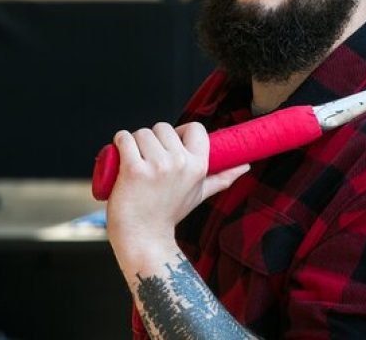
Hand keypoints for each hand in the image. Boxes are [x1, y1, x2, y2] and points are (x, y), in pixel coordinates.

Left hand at [106, 121, 248, 259]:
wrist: (144, 238)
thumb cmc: (170, 213)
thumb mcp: (200, 193)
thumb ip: (223, 178)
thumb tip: (246, 167)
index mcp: (198, 165)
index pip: (195, 127)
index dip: (179, 132)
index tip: (169, 144)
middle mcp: (180, 163)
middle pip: (163, 127)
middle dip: (152, 139)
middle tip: (148, 159)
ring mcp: (157, 166)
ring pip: (142, 133)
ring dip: (134, 142)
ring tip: (135, 162)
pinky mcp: (133, 170)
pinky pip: (124, 138)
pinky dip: (119, 142)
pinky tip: (120, 156)